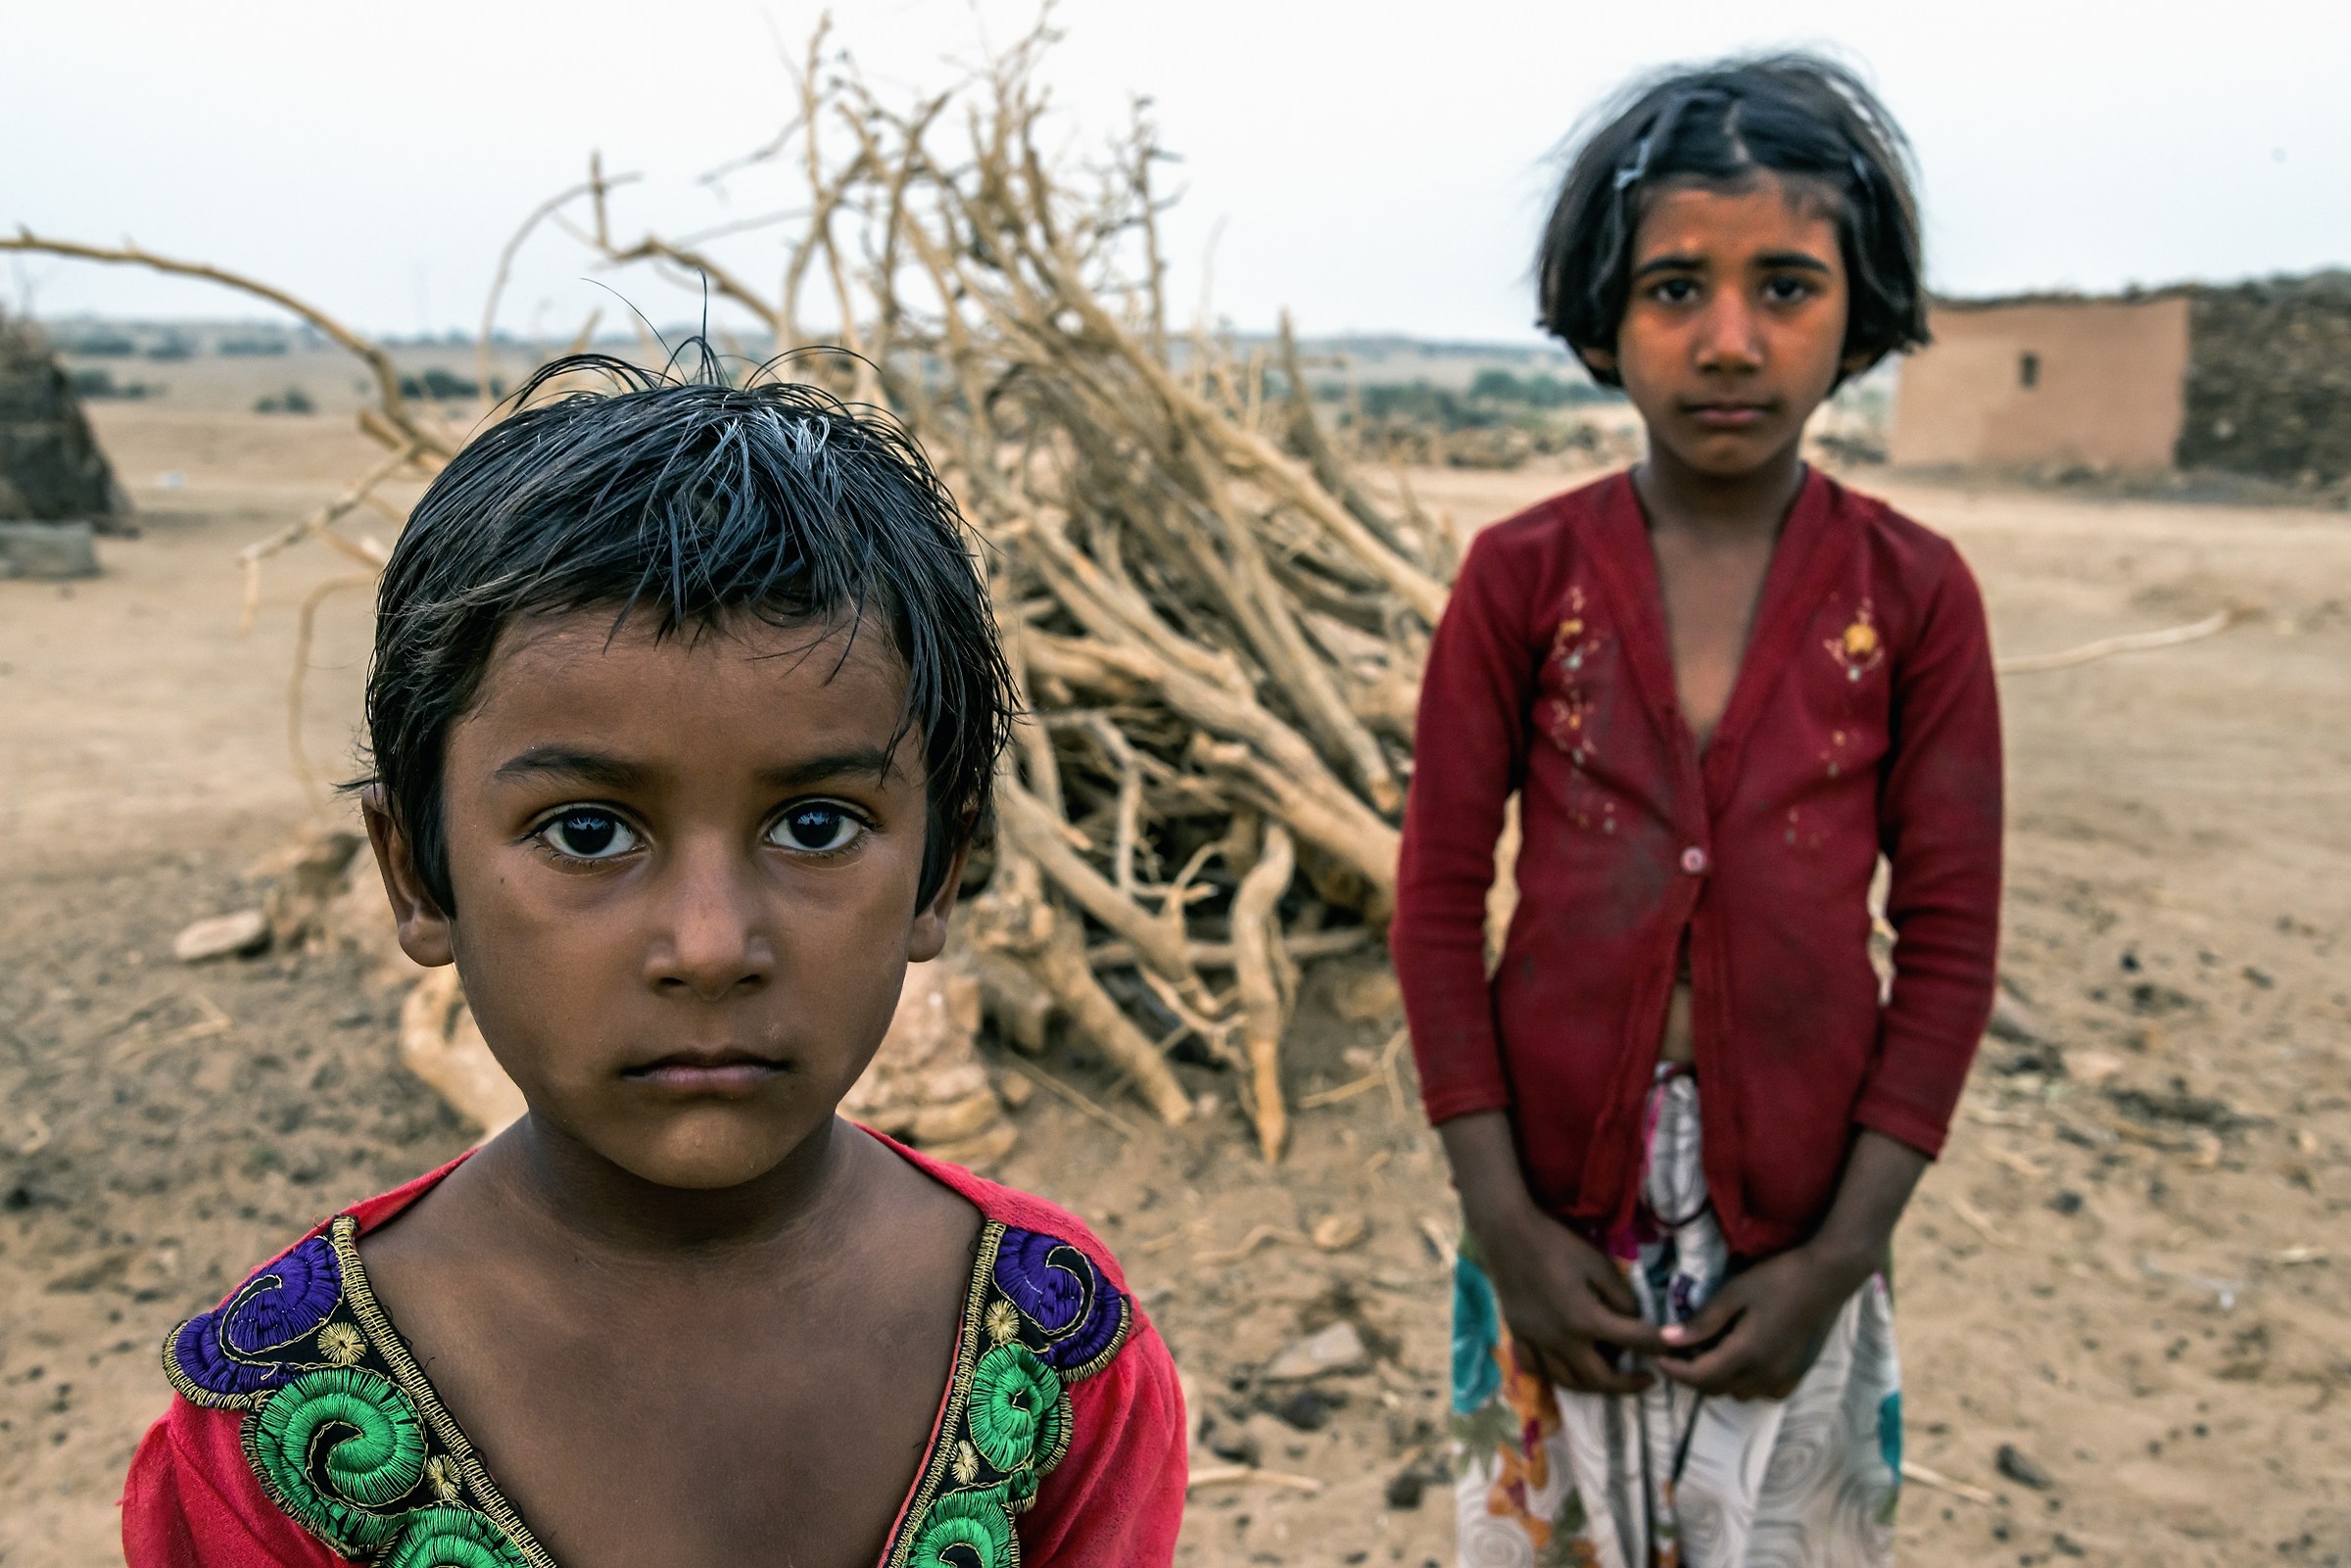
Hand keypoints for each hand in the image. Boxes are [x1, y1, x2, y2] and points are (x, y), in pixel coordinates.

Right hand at [1438, 1111, 1664, 1394]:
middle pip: (1601, 1378)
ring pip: (1570, 1382)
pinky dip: (1556, 1376)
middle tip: (1647, 1380)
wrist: (1508, 1235)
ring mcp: (1538, 1343)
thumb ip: (1621, 1297)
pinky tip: (1567, 1370)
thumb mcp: (1598, 1264)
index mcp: (1586, 1320)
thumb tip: (1635, 1320)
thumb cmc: (1557, 1244)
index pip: (1633, 1341)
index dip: (1658, 1346)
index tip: (1673, 1349)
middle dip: (1629, 1385)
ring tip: (1612, 1380)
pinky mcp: (1520, 1337)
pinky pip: (1538, 1370)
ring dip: (1596, 1387)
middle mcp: (1563, 1341)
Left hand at [1654, 1243, 1865, 1399]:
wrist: (1828, 1278)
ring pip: (1738, 1394)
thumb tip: (1667, 1339)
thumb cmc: (1778, 1278)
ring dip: (1718, 1379)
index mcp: (1747, 1354)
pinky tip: (1742, 1359)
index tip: (1657, 1356)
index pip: (1699, 1376)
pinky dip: (1745, 1382)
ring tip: (1710, 1351)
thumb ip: (1702, 1321)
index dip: (1674, 1370)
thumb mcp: (1734, 1292)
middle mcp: (1765, 1375)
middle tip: (1679, 1351)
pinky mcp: (1797, 1375)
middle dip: (1692, 1375)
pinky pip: (1762, 1392)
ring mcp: (1784, 1378)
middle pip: (1716, 1389)